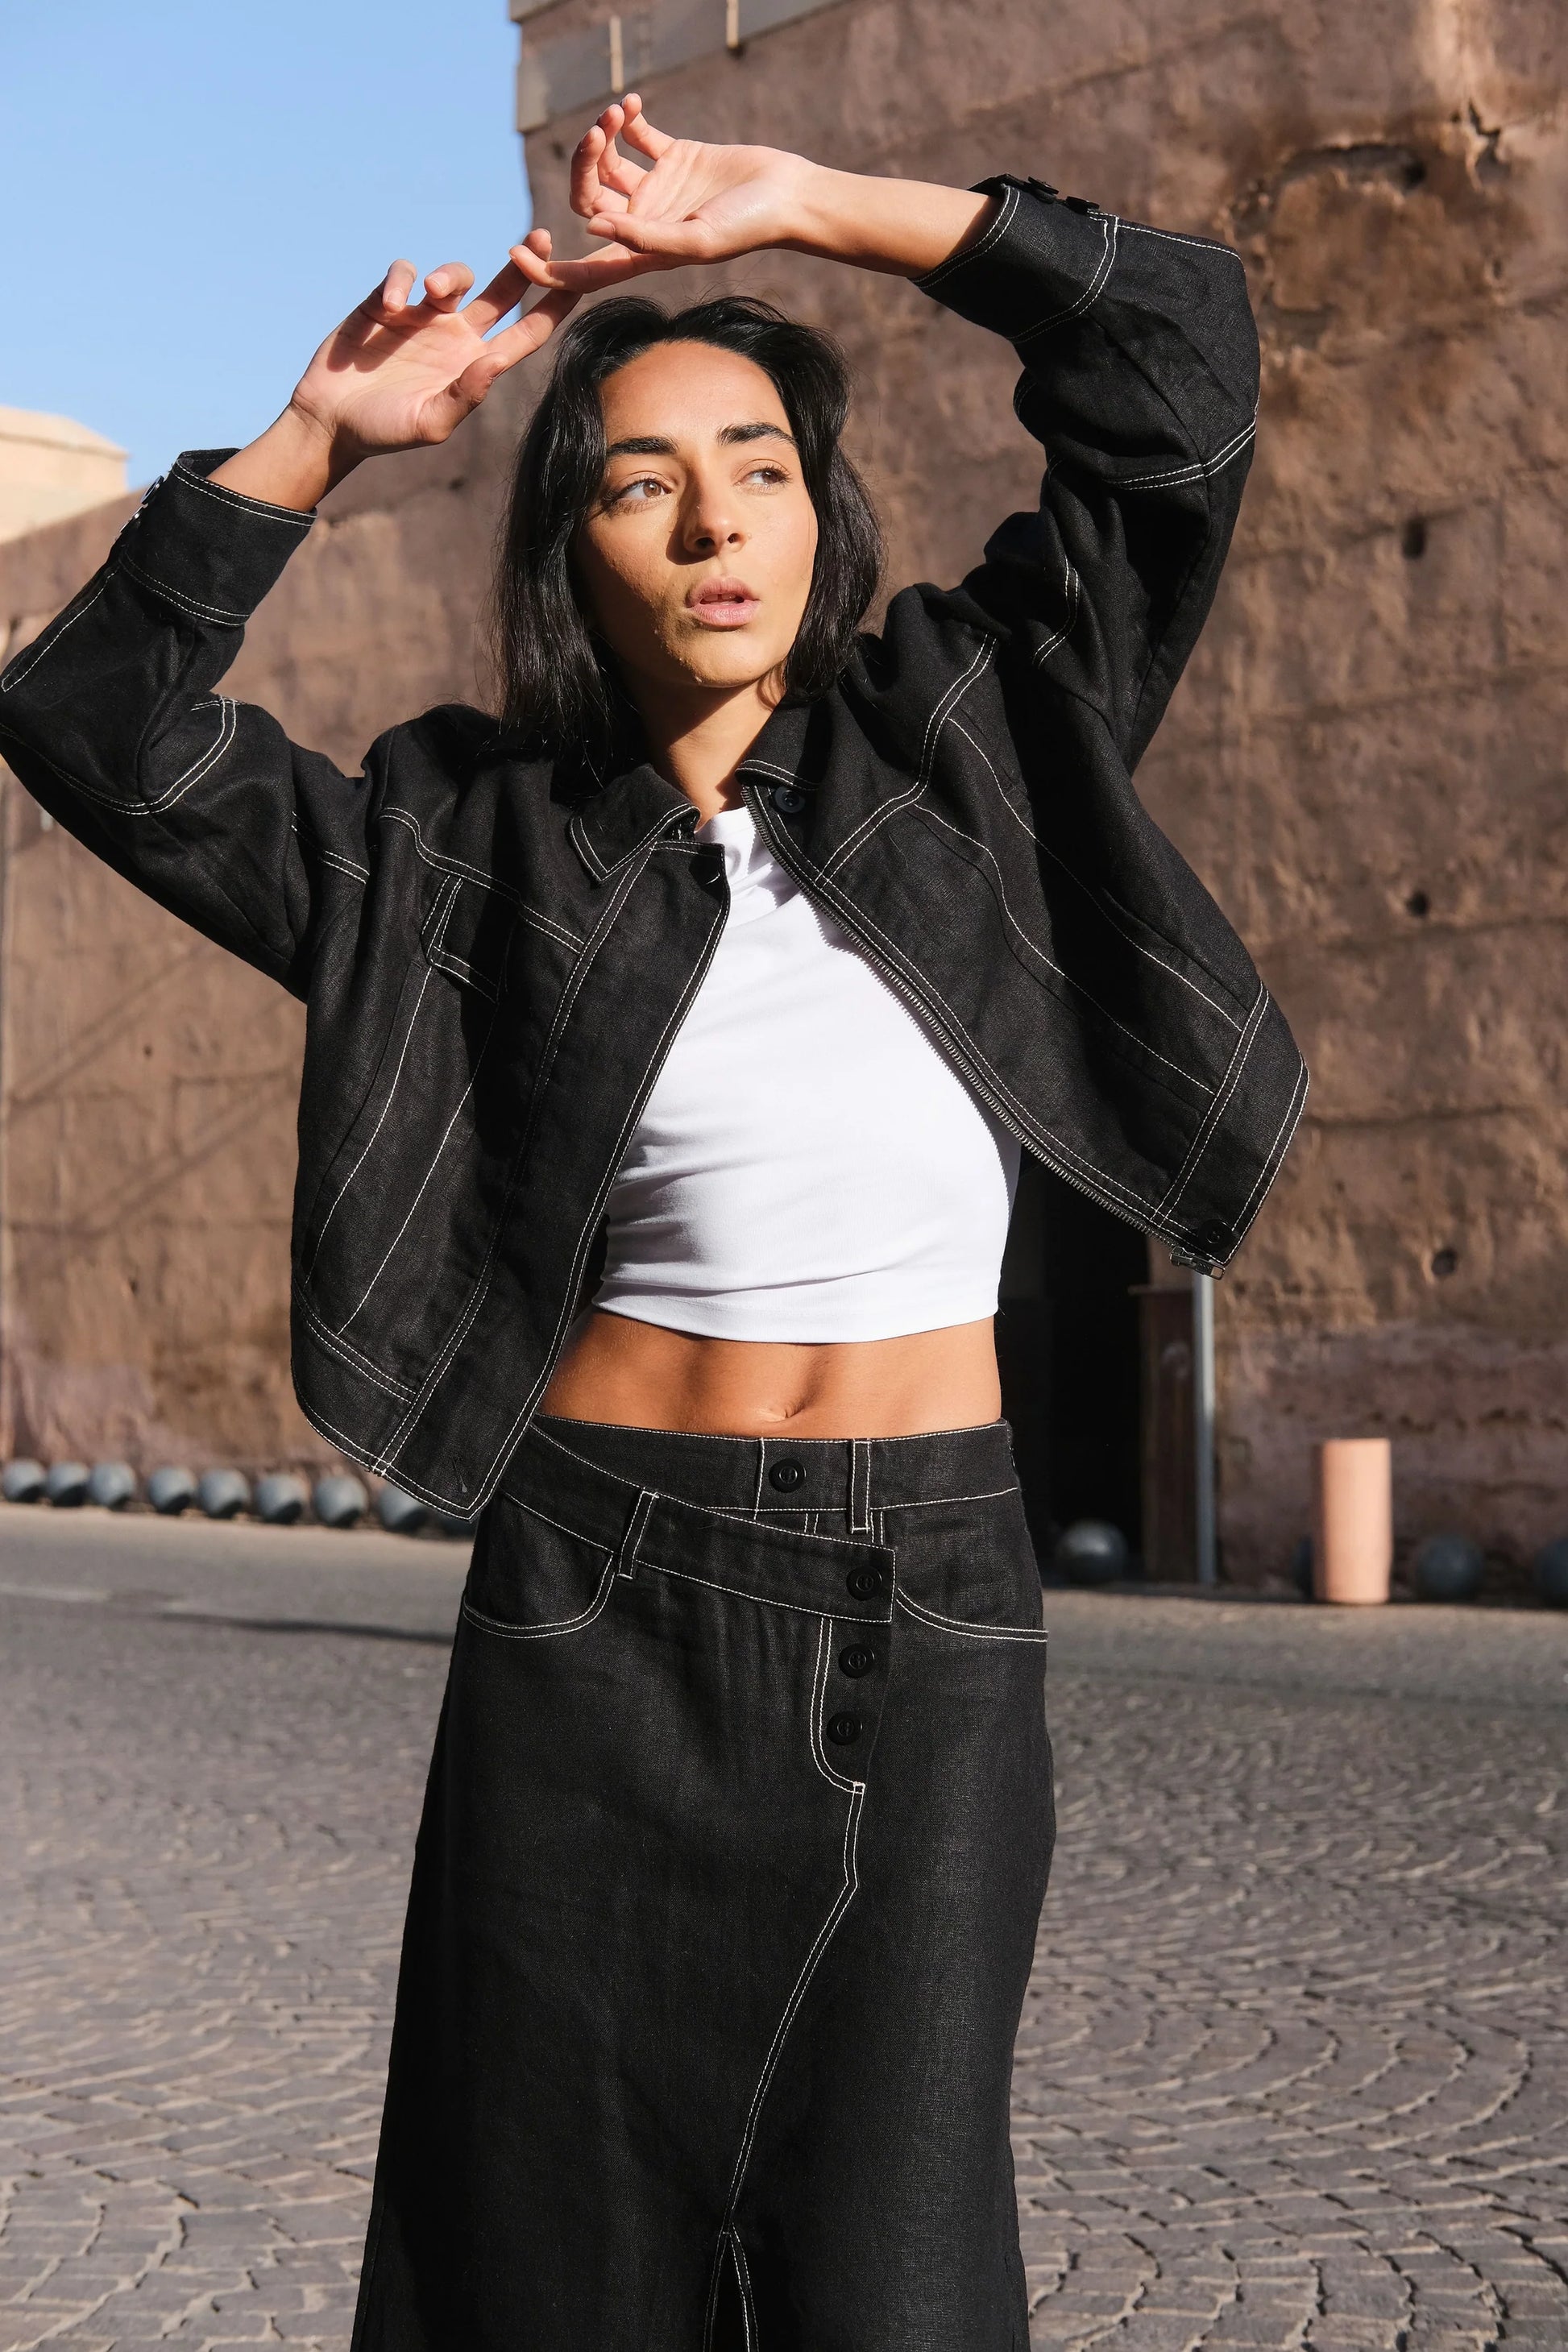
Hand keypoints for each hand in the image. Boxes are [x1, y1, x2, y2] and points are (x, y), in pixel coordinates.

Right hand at [291, 231, 580, 463]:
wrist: (332, 421)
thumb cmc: (385, 431)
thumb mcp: (430, 423)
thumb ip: (465, 395)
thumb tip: (498, 361)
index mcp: (475, 365)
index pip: (526, 333)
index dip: (552, 309)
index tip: (578, 283)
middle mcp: (456, 336)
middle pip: (503, 292)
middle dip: (523, 264)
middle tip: (540, 236)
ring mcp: (423, 316)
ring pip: (455, 276)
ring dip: (450, 275)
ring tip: (432, 290)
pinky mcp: (387, 302)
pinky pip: (403, 272)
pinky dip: (400, 281)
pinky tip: (389, 306)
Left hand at [514, 96, 814, 291]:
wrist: (788, 194)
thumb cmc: (749, 227)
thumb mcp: (696, 238)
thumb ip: (645, 236)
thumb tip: (591, 229)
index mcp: (643, 254)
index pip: (583, 270)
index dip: (547, 268)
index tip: (515, 252)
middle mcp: (643, 225)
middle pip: (588, 201)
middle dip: (582, 167)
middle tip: (598, 135)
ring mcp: (656, 191)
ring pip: (607, 166)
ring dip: (603, 136)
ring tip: (618, 113)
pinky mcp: (673, 159)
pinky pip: (637, 137)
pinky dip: (628, 119)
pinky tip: (634, 103)